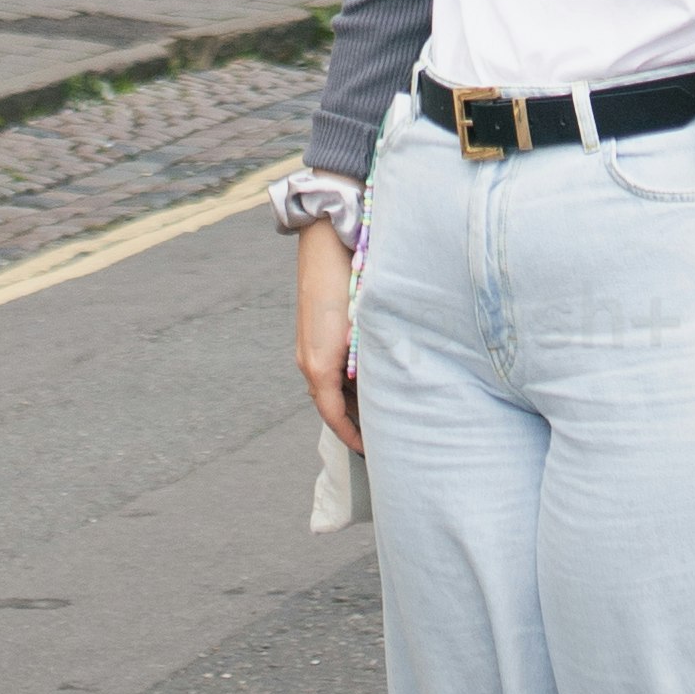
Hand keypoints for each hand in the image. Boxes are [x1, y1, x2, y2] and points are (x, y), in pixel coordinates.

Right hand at [294, 213, 361, 447]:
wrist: (325, 242)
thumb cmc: (346, 282)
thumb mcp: (362, 327)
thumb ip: (368, 361)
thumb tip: (386, 384)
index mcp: (318, 366)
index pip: (334, 417)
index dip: (352, 437)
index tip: (370, 451)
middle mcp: (309, 360)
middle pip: (330, 405)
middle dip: (353, 422)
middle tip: (380, 434)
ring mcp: (308, 347)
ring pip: (329, 387)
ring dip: (350, 401)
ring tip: (378, 410)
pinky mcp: (313, 333)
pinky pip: (328, 369)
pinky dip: (344, 381)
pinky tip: (365, 378)